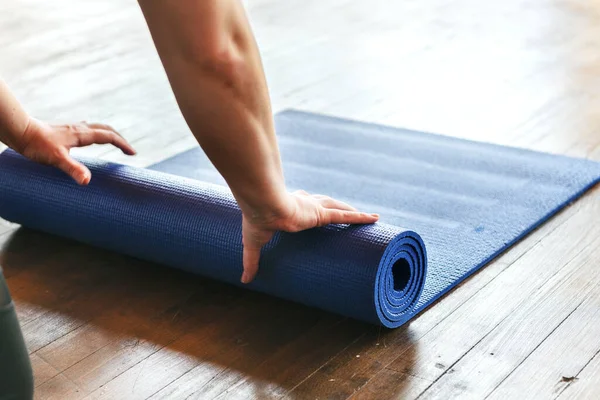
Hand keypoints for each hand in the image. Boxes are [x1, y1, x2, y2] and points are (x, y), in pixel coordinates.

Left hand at [15, 118, 135, 184]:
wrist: (20, 131)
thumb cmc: (37, 145)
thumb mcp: (57, 159)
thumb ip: (73, 169)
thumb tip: (87, 181)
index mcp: (82, 134)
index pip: (109, 137)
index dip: (123, 144)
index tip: (133, 153)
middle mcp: (80, 129)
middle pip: (106, 130)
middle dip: (120, 139)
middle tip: (129, 150)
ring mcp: (72, 129)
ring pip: (97, 128)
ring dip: (110, 135)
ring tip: (115, 143)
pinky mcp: (65, 131)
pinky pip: (87, 130)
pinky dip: (96, 134)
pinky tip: (90, 139)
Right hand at [241, 190, 378, 282]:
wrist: (263, 207)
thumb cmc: (256, 221)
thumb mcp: (253, 244)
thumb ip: (251, 261)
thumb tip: (244, 281)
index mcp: (290, 208)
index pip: (306, 206)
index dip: (312, 208)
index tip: (317, 213)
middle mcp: (305, 204)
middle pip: (326, 205)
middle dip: (336, 208)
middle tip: (346, 215)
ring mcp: (315, 208)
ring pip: (339, 209)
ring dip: (352, 213)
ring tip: (366, 218)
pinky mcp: (321, 213)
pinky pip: (345, 216)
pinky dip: (360, 218)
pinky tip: (374, 218)